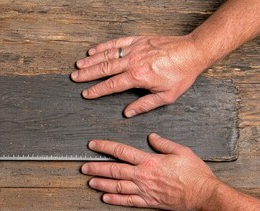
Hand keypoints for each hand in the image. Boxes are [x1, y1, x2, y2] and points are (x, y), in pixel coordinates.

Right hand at [71, 35, 208, 116]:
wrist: (193, 52)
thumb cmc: (181, 73)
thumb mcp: (166, 96)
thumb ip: (144, 105)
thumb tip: (128, 112)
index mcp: (138, 76)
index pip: (111, 85)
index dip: (96, 90)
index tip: (86, 93)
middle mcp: (133, 61)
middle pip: (104, 68)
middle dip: (87, 74)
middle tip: (75, 78)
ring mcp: (135, 49)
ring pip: (107, 55)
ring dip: (91, 60)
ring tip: (79, 65)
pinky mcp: (138, 40)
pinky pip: (117, 43)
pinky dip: (104, 46)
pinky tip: (94, 50)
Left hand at [81, 133, 220, 210]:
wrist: (203, 193)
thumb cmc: (194, 172)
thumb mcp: (181, 150)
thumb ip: (163, 143)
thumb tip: (151, 136)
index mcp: (149, 161)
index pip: (121, 151)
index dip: (104, 147)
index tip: (92, 145)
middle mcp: (143, 175)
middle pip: (114, 170)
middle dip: (96, 168)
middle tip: (83, 167)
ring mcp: (144, 190)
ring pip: (117, 186)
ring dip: (101, 184)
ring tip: (89, 181)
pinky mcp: (149, 201)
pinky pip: (128, 201)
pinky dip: (115, 199)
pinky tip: (104, 198)